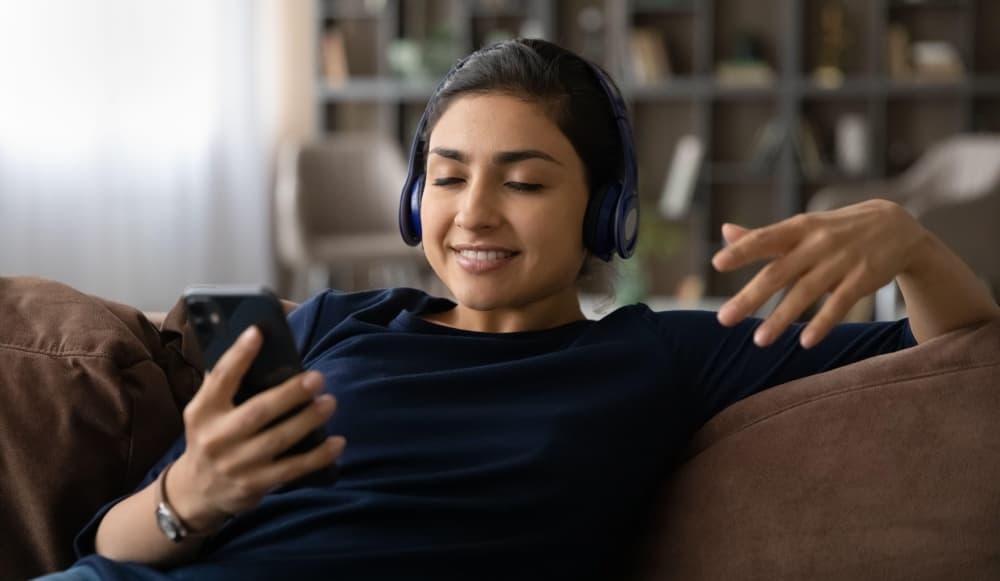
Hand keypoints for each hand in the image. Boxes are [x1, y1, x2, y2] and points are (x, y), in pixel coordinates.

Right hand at [168, 326, 345, 531]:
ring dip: (308, 420)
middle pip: (257, 411)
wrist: (196, 492)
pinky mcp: (254, 484)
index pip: (221, 378)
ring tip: (330, 402)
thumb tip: (259, 343)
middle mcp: (216, 437)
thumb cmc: (211, 438)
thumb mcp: (206, 412)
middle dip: (290, 394)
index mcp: (203, 411)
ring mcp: (236, 464)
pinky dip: (318, 457)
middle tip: (317, 378)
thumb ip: (225, 386)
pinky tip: (337, 443)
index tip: (258, 332)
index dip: (239, 355)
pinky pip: (292, 469)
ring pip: (278, 440)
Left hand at [711, 199, 925, 348]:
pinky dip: (823, 323)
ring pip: (805, 293)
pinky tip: (805, 342)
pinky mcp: (862, 279)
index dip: (742, 250)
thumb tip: (725, 232)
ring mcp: (840, 261)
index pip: (765, 238)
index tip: (716, 263)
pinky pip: (839, 304)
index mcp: (798, 228)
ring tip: (759, 341)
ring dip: (781, 319)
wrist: (896, 226)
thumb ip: (764, 235)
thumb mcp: (803, 226)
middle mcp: (817, 243)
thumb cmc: (836, 230)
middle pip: (778, 273)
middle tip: (723, 319)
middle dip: (750, 298)